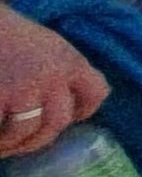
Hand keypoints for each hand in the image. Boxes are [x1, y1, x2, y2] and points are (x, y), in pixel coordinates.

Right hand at [0, 7, 105, 158]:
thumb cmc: (5, 33)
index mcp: (69, 60)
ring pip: (26, 132)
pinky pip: (0, 130)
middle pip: (58, 122)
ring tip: (2, 144)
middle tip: (22, 142)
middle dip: (40, 137)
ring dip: (12, 142)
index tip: (71, 117)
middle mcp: (52, 76)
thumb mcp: (44, 43)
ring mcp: (23, 89)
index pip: (96, 92)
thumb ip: (57, 69)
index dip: (84, 109)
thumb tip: (64, 102)